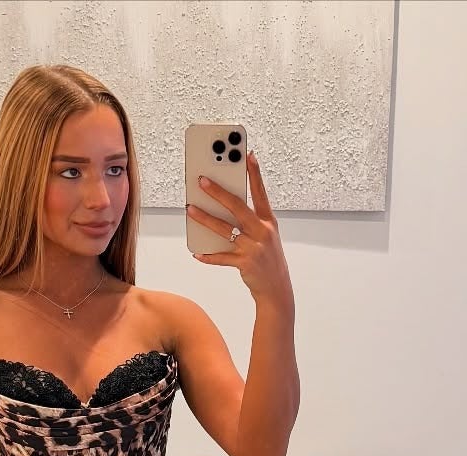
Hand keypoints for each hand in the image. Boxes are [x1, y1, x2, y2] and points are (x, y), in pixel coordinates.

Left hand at [187, 151, 292, 308]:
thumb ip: (249, 221)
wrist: (277, 289)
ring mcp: (253, 247)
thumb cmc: (267, 259)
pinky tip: (197, 253)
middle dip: (218, 192)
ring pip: (225, 229)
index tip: (247, 155)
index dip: (255, 174)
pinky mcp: (245, 263)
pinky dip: (209, 256)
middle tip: (201, 180)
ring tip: (190, 209)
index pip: (261, 193)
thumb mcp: (265, 236)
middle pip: (237, 207)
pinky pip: (222, 258)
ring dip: (205, 218)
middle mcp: (262, 232)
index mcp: (268, 222)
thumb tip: (223, 207)